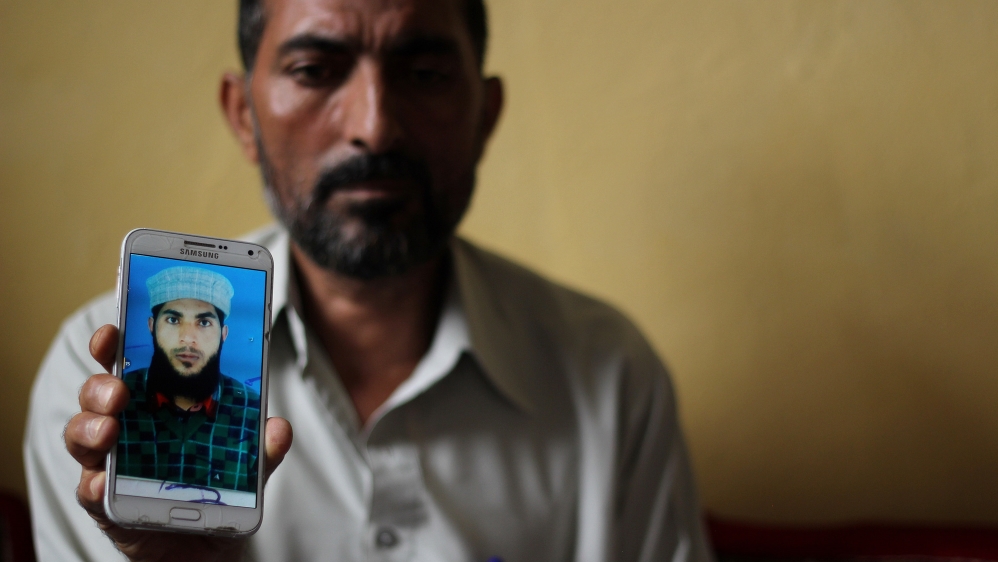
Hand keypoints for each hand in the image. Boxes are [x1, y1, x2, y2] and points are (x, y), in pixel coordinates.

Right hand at [64, 325, 293, 561]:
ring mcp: (110, 465)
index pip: (127, 367)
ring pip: (83, 436)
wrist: (204, 547)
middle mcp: (125, 430)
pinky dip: (93, 485)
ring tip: (108, 430)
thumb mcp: (247, 467)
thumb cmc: (215, 492)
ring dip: (89, 428)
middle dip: (101, 387)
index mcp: (153, 407)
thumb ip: (262, 448)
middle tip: (119, 393)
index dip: (114, 346)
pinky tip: (102, 483)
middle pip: (97, 396)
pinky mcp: (105, 504)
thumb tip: (278, 428)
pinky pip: (89, 491)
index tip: (113, 331)